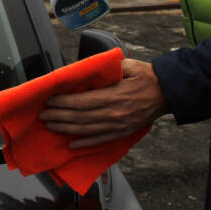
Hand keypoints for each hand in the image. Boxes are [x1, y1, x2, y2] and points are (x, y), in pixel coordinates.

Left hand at [37, 58, 166, 148]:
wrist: (167, 92)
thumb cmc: (145, 76)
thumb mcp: (126, 65)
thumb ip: (104, 68)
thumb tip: (82, 71)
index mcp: (115, 96)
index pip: (83, 102)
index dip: (64, 102)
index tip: (49, 100)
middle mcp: (115, 114)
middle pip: (81, 117)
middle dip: (59, 116)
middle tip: (43, 114)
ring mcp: (119, 126)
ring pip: (87, 130)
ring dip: (66, 129)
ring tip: (51, 126)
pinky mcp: (122, 133)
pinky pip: (100, 140)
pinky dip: (85, 143)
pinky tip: (71, 144)